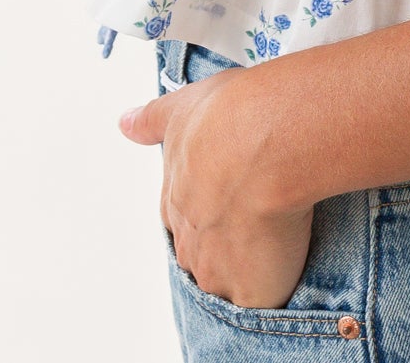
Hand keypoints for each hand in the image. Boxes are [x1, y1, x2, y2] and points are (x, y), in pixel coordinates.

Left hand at [120, 66, 315, 309]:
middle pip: (202, 256)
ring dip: (246, 270)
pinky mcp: (252, 290)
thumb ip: (152, 122)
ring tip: (275, 244)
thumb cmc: (228, 116)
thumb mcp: (181, 108)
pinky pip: (259, 302)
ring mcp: (217, 270)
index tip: (227, 201)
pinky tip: (285, 268)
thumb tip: (125, 124)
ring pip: (227, 283)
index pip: (183, 221)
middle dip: (224, 246)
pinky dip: (271, 290)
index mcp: (174, 201)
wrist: (263, 139)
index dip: (206, 213)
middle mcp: (188, 241)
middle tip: (256, 223)